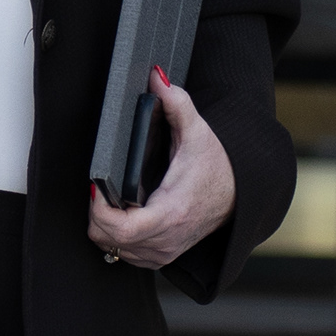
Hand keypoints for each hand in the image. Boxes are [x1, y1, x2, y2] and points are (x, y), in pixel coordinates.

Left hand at [85, 69, 236, 272]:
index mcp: (171, 212)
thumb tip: (156, 78)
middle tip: (99, 188)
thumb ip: (176, 103)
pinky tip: (123, 215)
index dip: (98, 209)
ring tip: (110, 200)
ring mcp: (163, 252)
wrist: (240, 194)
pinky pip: (124, 253)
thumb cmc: (218, 167)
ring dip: (105, 226)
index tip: (95, 186)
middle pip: (108, 239)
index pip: (120, 228)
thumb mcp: (198, 132)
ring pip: (112, 248)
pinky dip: (117, 236)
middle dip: (96, 213)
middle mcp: (166, 239)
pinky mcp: (160, 257)